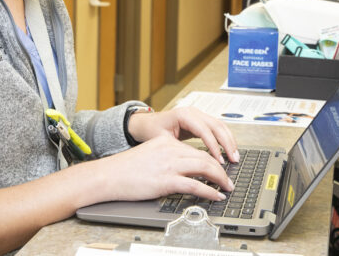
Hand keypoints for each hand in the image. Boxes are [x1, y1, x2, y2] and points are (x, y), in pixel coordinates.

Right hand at [87, 135, 234, 201]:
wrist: (109, 175)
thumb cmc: (125, 169)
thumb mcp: (150, 155)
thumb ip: (167, 157)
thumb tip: (183, 168)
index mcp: (167, 142)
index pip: (196, 149)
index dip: (212, 159)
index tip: (220, 168)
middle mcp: (171, 149)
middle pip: (205, 156)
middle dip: (221, 169)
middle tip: (229, 179)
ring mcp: (170, 164)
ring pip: (205, 167)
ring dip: (220, 179)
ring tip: (227, 187)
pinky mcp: (167, 180)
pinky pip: (195, 185)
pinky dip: (210, 191)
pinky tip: (216, 195)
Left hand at [128, 107, 239, 163]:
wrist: (145, 123)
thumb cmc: (151, 131)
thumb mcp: (162, 140)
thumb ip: (178, 149)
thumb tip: (194, 162)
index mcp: (183, 115)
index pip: (204, 130)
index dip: (213, 146)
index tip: (218, 161)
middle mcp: (193, 112)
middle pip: (217, 125)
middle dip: (227, 143)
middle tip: (233, 160)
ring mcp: (198, 114)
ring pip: (220, 125)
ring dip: (229, 141)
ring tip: (235, 157)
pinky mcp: (200, 120)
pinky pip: (217, 128)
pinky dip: (225, 139)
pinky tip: (229, 151)